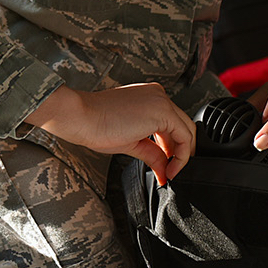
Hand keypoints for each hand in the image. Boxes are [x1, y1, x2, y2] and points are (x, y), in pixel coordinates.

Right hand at [22, 83, 194, 184]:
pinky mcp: (162, 109)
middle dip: (180, 152)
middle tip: (172, 172)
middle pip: (182, 126)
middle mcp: (157, 95)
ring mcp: (161, 100)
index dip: (173, 149)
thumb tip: (163, 168)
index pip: (171, 124)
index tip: (166, 166)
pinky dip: (181, 154)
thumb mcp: (131, 141)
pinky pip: (183, 135)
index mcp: (148, 98)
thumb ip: (151, 152)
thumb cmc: (95, 124)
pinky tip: (170, 168)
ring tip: (170, 172)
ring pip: (186, 130)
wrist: (81, 117)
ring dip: (182, 155)